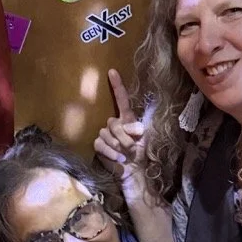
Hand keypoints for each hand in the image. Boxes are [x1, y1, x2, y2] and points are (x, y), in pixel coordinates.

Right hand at [94, 70, 146, 192]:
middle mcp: (114, 123)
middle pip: (113, 123)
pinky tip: (118, 158)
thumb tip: (125, 125)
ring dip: (118, 146)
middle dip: (124, 136)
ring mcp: (104, 134)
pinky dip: (110, 152)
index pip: (121, 99)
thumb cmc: (140, 153)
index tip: (112, 71)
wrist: (132, 171)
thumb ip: (136, 128)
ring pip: (107, 134)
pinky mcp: (98, 145)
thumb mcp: (143, 138)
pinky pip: (101, 144)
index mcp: (126, 118)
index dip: (117, 85)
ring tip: (125, 154)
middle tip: (132, 147)